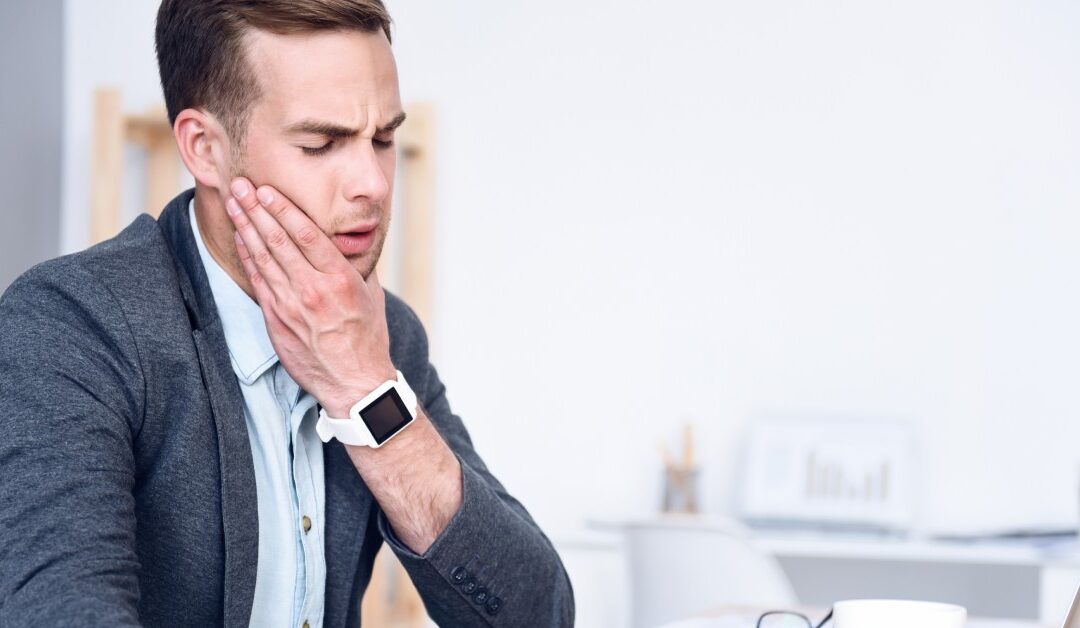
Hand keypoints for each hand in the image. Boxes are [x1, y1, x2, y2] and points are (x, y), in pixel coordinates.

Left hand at [224, 177, 395, 416]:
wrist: (355, 382)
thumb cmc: (367, 338)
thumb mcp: (371, 294)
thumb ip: (355, 266)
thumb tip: (350, 241)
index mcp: (340, 278)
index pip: (306, 233)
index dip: (283, 208)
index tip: (267, 189)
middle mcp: (313, 288)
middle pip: (278, 239)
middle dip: (257, 208)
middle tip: (240, 184)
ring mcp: (291, 305)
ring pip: (263, 257)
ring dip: (246, 226)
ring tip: (234, 203)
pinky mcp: (277, 320)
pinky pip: (259, 281)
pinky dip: (248, 256)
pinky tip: (240, 237)